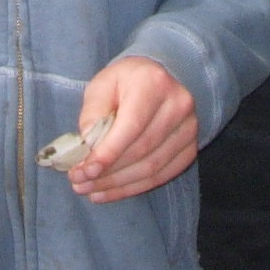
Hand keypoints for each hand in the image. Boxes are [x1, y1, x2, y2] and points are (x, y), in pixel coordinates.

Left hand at [68, 55, 196, 203]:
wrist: (158, 79)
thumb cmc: (126, 81)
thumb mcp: (103, 84)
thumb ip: (93, 112)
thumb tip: (87, 145)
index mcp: (153, 83)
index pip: (132, 125)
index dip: (108, 152)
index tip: (84, 170)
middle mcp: (177, 105)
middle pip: (141, 150)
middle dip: (107, 172)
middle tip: (79, 182)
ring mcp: (188, 129)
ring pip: (151, 168)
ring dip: (118, 184)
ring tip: (90, 190)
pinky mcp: (189, 148)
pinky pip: (161, 176)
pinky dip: (133, 188)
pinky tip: (111, 191)